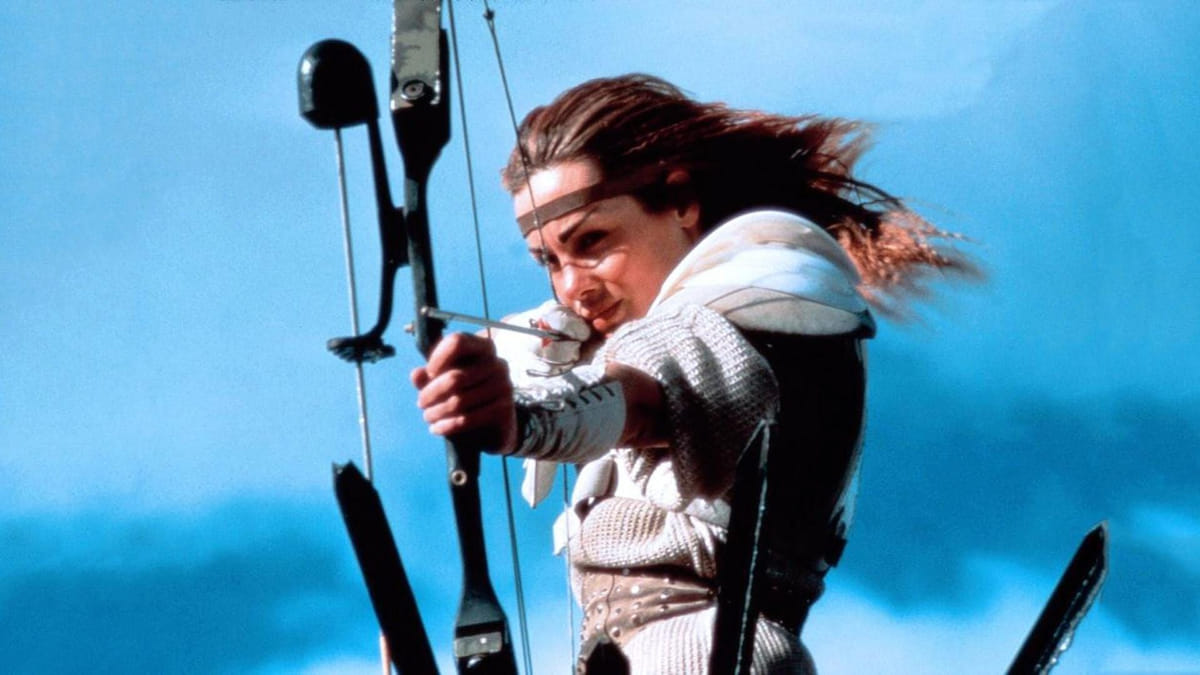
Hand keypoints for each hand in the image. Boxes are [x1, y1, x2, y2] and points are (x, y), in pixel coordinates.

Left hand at [411, 332, 517, 452]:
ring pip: (458, 401)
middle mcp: (497, 364)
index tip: (429, 373)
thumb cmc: (467, 392)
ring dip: (436, 412)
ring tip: (428, 416)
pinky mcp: (503, 410)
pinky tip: (437, 428)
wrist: (495, 421)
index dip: (438, 357)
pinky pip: (467, 419)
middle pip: (454, 377)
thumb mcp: (446, 380)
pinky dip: (447, 426)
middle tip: (421, 403)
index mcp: (483, 348)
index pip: (458, 342)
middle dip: (431, 393)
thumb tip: (416, 375)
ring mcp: (503, 386)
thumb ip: (430, 376)